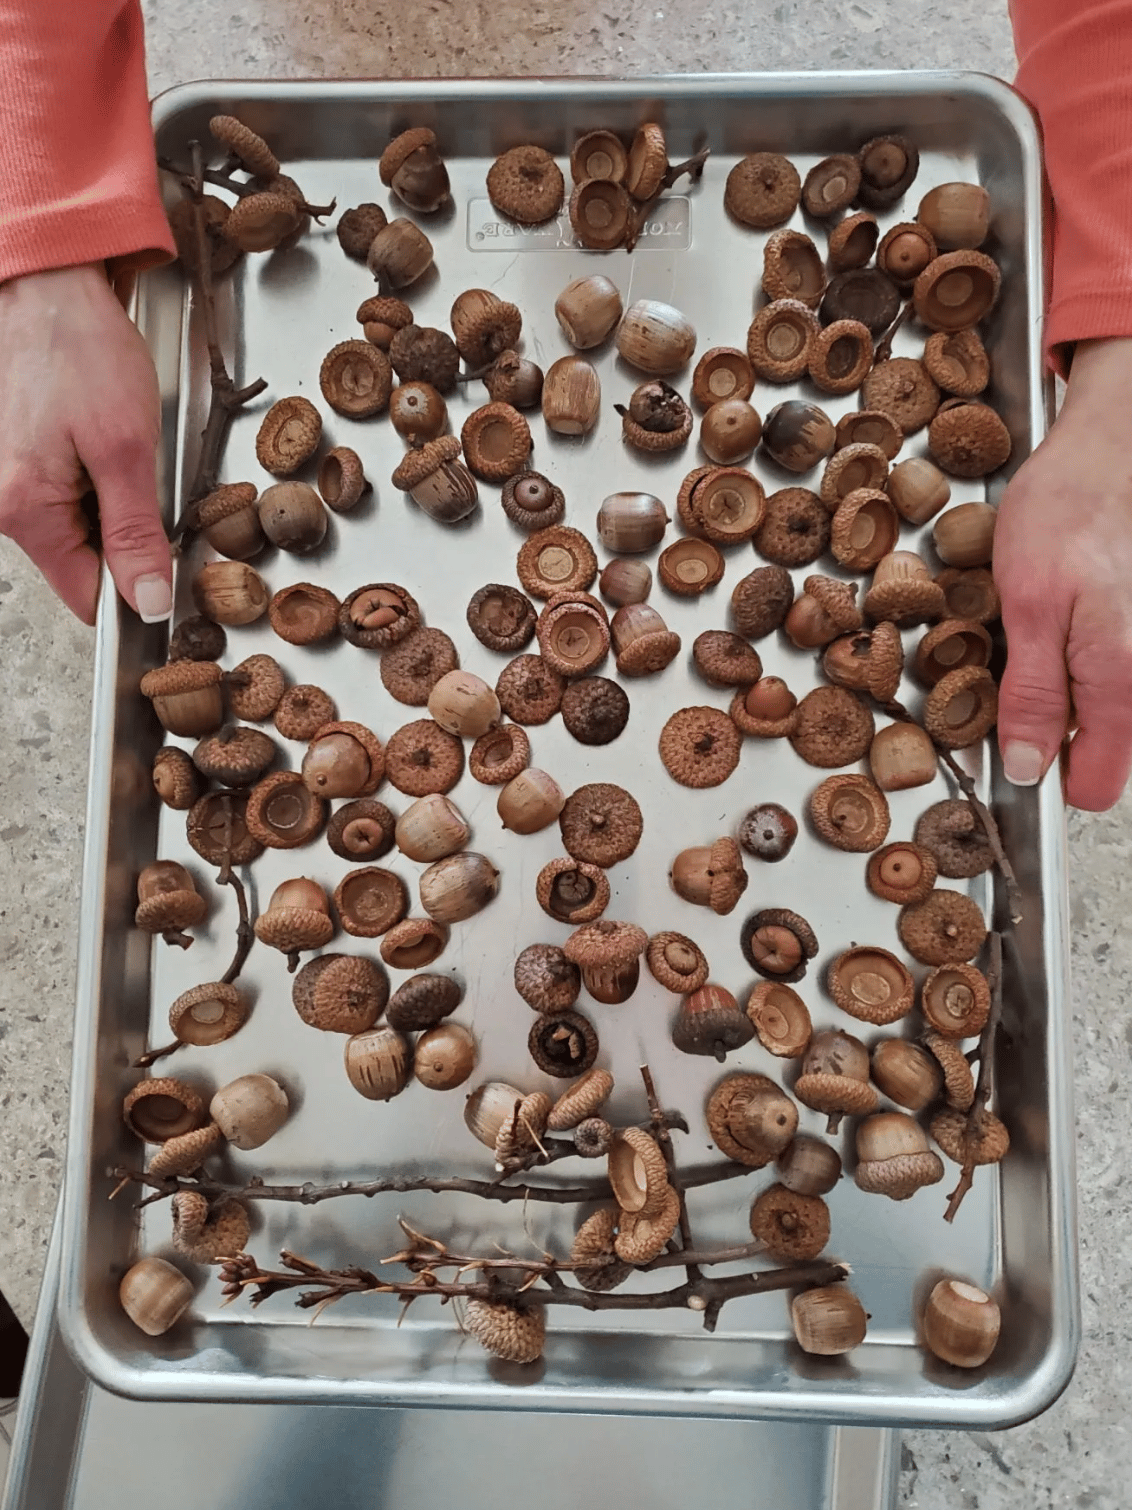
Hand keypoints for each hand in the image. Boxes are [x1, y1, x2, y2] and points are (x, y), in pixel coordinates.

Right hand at [0, 263, 170, 624]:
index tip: (163, 560)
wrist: (45, 285)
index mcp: (23, 510)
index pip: (85, 596)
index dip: (133, 588)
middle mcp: (0, 504)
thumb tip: (146, 601)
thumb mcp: (127, 449)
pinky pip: (60, 493)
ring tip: (111, 445)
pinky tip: (93, 436)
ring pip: (74, 526)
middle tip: (137, 474)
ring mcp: (2, 482)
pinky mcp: (11, 460)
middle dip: (122, 534)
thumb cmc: (80, 350)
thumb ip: (135, 534)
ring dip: (107, 500)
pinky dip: (89, 476)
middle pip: (80, 561)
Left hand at [994, 336, 1131, 809]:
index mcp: (1119, 678)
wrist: (1114, 446)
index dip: (1046, 778)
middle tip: (1024, 666)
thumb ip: (1031, 695)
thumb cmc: (1070, 510)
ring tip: (1050, 629)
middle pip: (1105, 746)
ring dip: (1072, 687)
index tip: (1013, 754)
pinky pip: (1116, 670)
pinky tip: (1074, 616)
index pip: (1094, 784)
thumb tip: (1029, 770)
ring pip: (1110, 707)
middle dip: (1057, 726)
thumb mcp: (1027, 605)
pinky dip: (1088, 657)